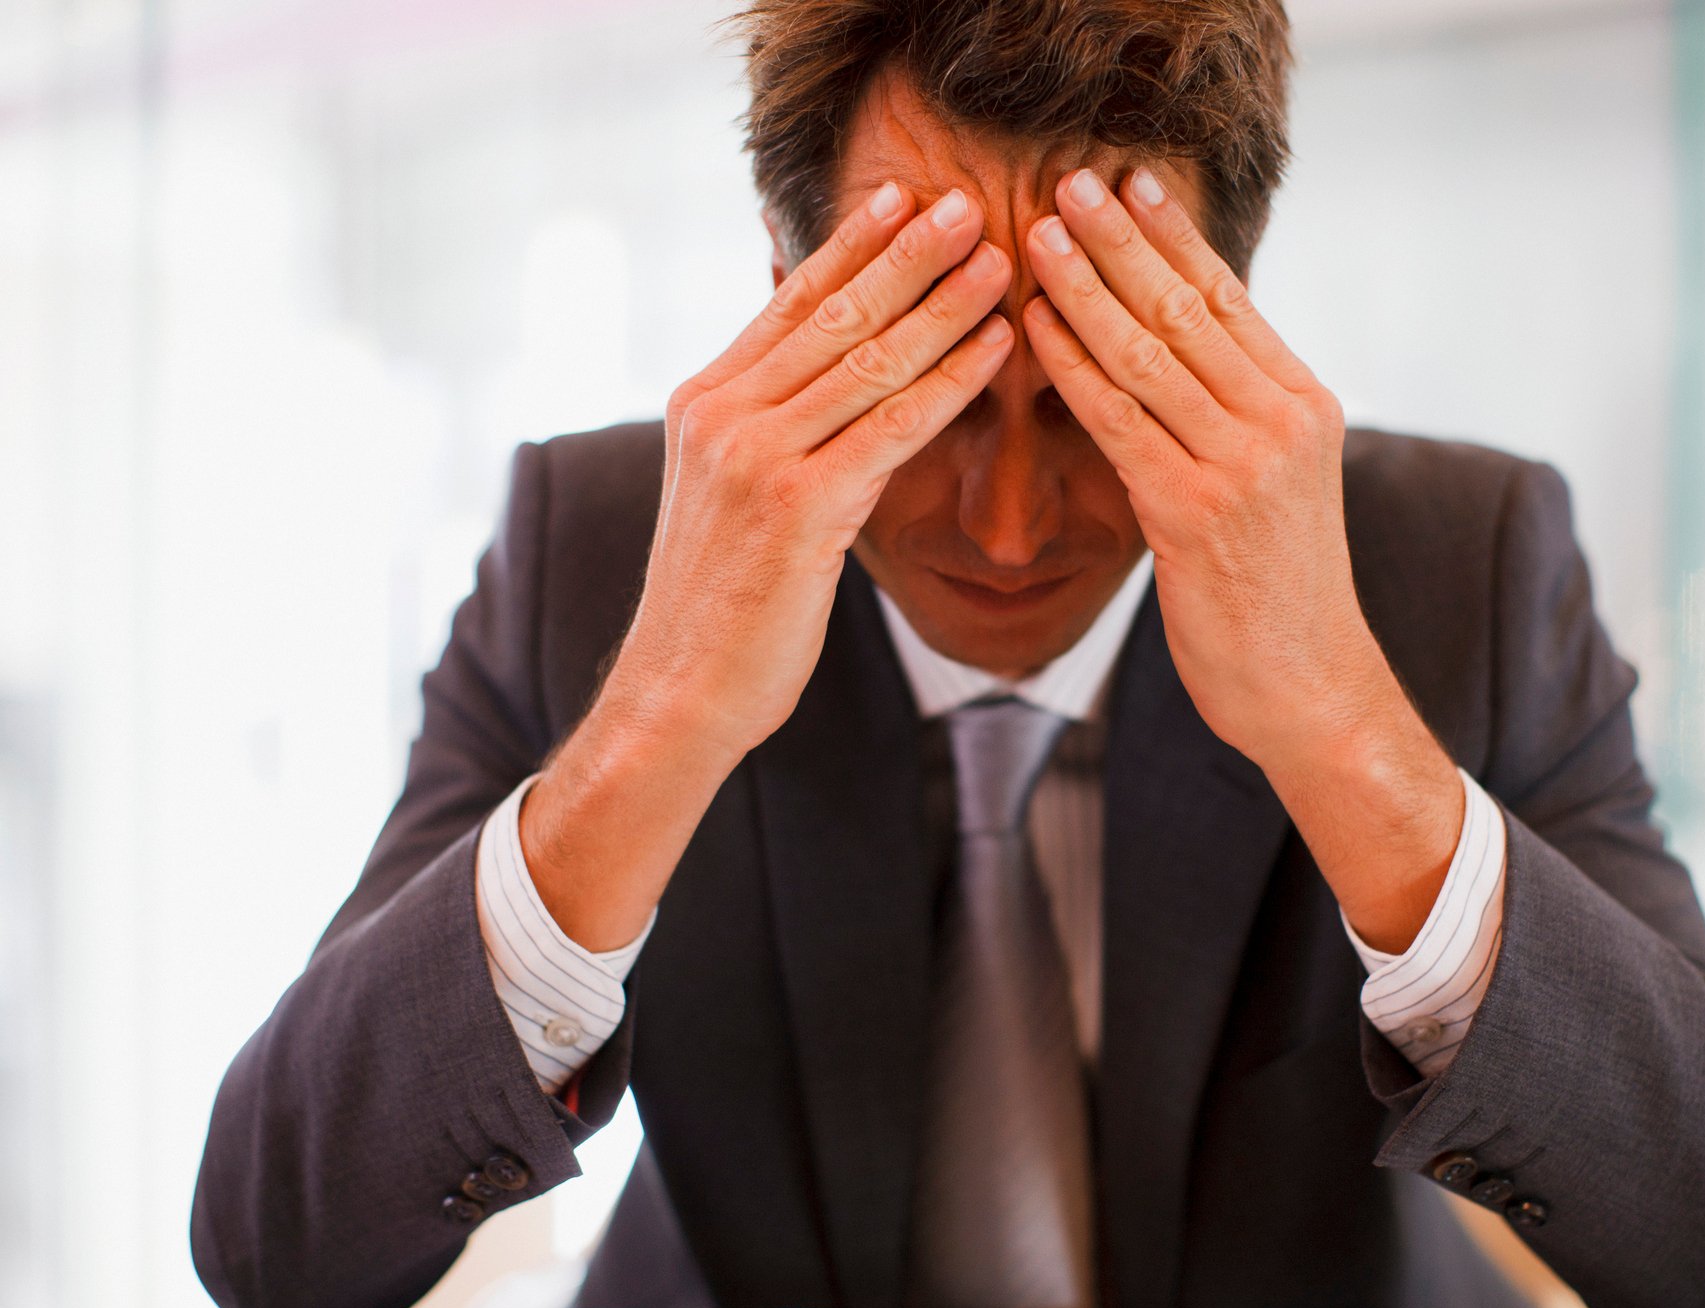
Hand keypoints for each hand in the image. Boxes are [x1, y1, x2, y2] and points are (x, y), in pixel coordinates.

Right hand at [622, 182, 1012, 755]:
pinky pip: (892, 427)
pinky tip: (996, 350)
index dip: (853, 245)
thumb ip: (769, 428)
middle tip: (968, 202)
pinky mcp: (798, 507)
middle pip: (834, 313)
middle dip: (908, 253)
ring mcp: (757, 457)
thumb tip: (819, 377)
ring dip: (942, 304)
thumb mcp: (728, 494)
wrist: (682, 689)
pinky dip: (950, 382)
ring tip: (999, 260)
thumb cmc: (722, 603)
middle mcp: (723, 414)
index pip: (790, 302)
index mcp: (703, 400)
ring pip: (868, 360)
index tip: (904, 197)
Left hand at [1021, 168, 1463, 950]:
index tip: (1128, 185)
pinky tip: (1035, 331)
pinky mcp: (1195, 514)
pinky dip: (1072, 370)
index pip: (1229, 299)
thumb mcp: (1278, 486)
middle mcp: (1281, 422)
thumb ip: (1235, 417)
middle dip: (1120, 241)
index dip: (1173, 238)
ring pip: (1148, 355)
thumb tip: (1176, 355)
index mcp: (1305, 405)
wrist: (1310, 688)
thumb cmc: (1279, 593)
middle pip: (1186, 309)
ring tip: (1037, 236)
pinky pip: (1119, 422)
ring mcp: (1241, 465)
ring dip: (1085, 289)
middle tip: (1068, 183)